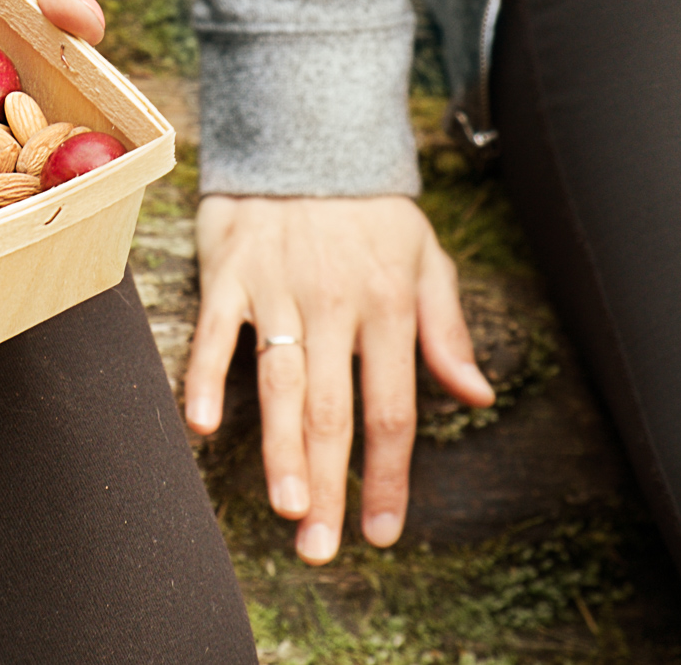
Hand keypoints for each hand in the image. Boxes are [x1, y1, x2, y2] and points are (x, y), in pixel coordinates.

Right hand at [184, 195, 493, 563]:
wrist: (308, 135)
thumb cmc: (369, 208)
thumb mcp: (426, 257)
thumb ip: (448, 329)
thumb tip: (477, 394)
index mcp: (390, 304)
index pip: (393, 407)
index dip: (390, 475)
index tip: (382, 530)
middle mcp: (336, 303)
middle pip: (334, 409)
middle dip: (330, 484)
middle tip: (319, 546)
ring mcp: (279, 288)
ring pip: (280, 382)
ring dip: (280, 448)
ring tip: (284, 505)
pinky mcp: (231, 272)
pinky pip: (216, 332)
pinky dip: (206, 377)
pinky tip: (202, 425)